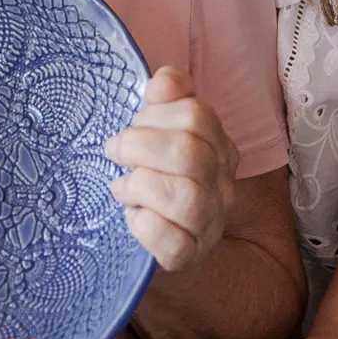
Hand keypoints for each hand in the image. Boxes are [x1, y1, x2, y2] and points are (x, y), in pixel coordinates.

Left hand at [105, 66, 239, 272]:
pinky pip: (172, 242)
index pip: (196, 115)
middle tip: (115, 153)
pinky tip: (132, 218)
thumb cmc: (157, 178)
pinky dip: (145, 227)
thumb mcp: (161, 133)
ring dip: (140, 186)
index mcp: (218, 145)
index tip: (131, 124)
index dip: (156, 115)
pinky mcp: (189, 257)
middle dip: (140, 146)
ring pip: (186, 198)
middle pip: (190, 153)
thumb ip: (166, 100)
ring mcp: (209, 222)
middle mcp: (222, 183)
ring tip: (122, 187)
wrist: (167, 244)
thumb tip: (162, 81)